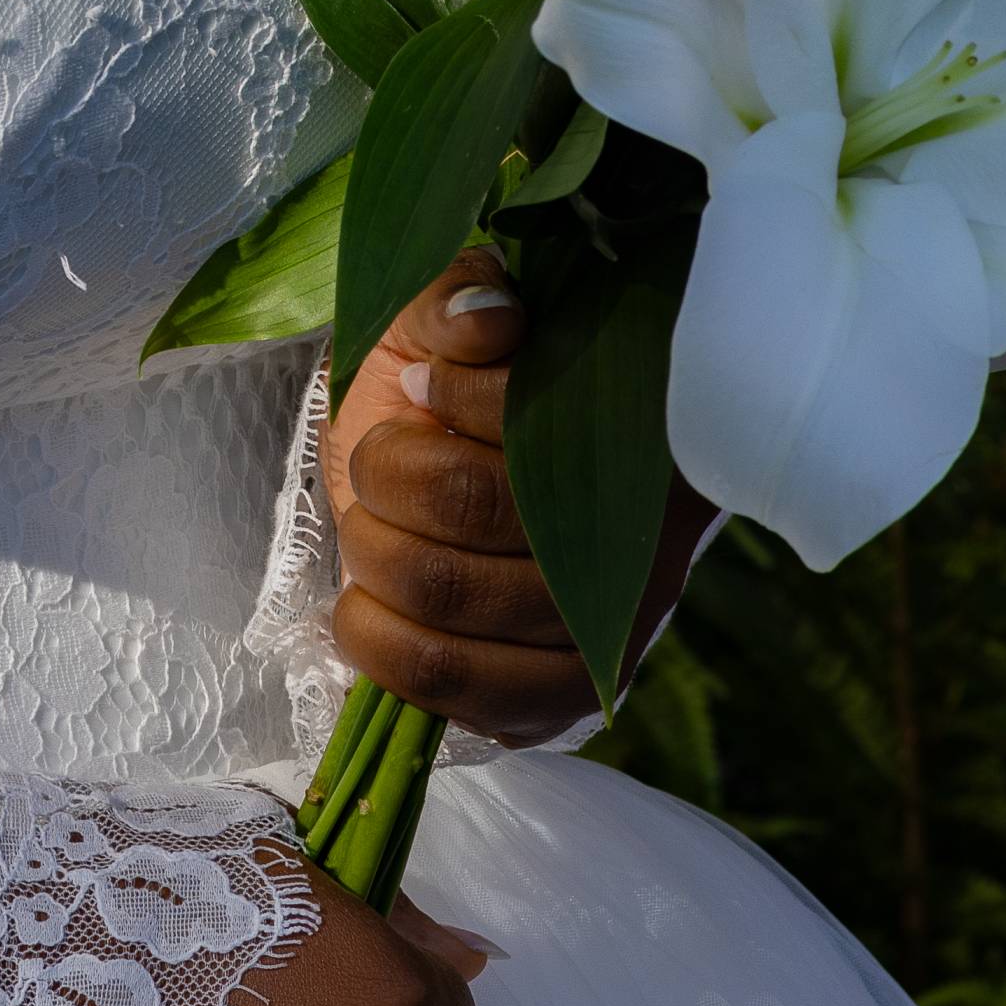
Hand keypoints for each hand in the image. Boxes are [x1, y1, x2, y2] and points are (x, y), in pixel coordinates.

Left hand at [325, 249, 711, 742]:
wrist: (436, 460)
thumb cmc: (443, 377)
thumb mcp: (439, 310)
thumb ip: (456, 300)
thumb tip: (492, 323)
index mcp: (628, 429)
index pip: (532, 428)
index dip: (449, 402)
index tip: (415, 383)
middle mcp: (638, 542)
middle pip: (475, 519)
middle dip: (388, 482)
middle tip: (379, 461)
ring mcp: (606, 631)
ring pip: (454, 622)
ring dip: (374, 566)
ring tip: (367, 530)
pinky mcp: (562, 696)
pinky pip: (473, 706)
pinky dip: (392, 660)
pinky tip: (370, 610)